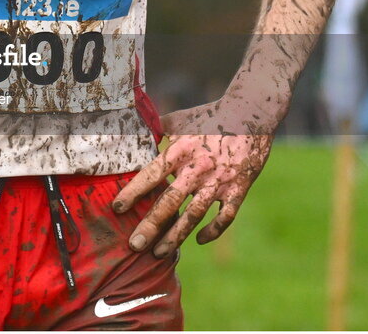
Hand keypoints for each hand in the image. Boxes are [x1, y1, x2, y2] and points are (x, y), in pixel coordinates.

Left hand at [112, 99, 272, 256]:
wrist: (250, 114)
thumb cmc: (210, 116)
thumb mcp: (180, 119)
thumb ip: (158, 129)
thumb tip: (134, 133)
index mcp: (181, 150)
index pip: (151, 175)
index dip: (133, 192)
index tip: (117, 209)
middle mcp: (198, 168)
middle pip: (170, 202)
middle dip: (150, 226)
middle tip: (134, 244)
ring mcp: (219, 182)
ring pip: (194, 215)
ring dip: (176, 236)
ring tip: (159, 253)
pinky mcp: (238, 190)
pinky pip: (225, 217)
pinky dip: (213, 231)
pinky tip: (199, 240)